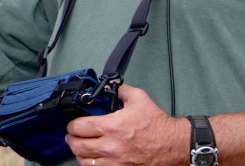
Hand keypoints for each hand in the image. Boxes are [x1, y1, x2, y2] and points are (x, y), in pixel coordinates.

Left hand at [65, 85, 189, 165]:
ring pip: (84, 161)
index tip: (73, 124)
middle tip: (72, 136)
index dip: (72, 125)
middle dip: (71, 139)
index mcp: (112, 126)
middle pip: (78, 146)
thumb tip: (107, 86)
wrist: (173, 145)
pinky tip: (92, 159)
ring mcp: (115, 162)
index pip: (79, 127)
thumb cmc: (157, 124)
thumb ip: (120, 90)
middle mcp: (110, 146)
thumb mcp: (139, 98)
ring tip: (80, 148)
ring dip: (79, 154)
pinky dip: (91, 165)